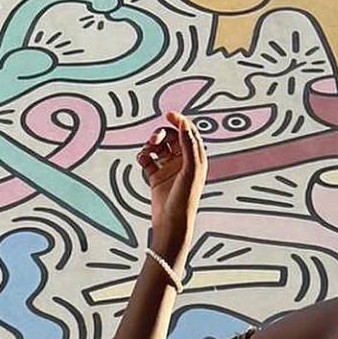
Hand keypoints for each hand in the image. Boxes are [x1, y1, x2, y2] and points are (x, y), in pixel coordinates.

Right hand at [139, 111, 205, 260]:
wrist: (171, 224)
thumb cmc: (185, 200)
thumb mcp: (191, 170)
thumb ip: (188, 145)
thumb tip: (184, 124)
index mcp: (195, 158)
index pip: (188, 132)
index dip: (179, 121)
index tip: (169, 114)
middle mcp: (182, 161)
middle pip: (171, 136)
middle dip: (161, 134)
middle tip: (154, 140)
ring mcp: (168, 168)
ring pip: (158, 146)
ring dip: (150, 144)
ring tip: (147, 151)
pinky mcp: (156, 177)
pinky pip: (147, 159)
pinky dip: (143, 155)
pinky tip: (142, 159)